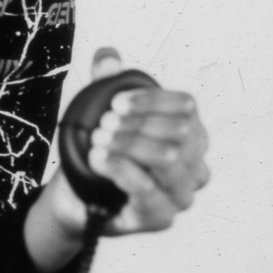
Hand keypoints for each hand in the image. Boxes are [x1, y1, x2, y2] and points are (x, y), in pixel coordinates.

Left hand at [78, 45, 211, 236]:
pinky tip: (98, 159)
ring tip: (97, 141)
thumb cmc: (103, 153)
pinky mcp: (161, 218)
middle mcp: (195, 165)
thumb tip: (106, 54)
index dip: (151, 99)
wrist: (78, 198)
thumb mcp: (103, 113)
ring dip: (128, 144)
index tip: (116, 101)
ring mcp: (181, 194)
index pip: (186, 106)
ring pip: (168, 158)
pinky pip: (147, 190)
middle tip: (103, 124)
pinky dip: (120, 168)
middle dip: (137, 123)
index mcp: (191, 133)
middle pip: (180, 131)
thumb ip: (107, 82)